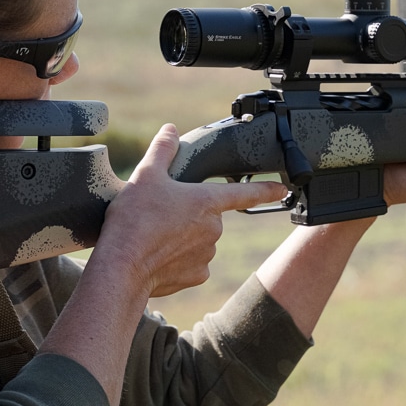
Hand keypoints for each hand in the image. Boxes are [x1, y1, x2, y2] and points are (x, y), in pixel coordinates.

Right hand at [93, 125, 288, 298]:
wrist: (122, 267)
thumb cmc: (135, 220)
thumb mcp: (145, 176)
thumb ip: (162, 150)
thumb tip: (170, 130)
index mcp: (207, 201)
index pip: (244, 193)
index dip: (266, 190)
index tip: (283, 189)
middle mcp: (214, 228)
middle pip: (208, 217)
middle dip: (189, 216)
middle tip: (160, 216)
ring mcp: (207, 254)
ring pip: (199, 241)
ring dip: (183, 238)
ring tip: (155, 237)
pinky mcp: (196, 276)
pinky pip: (192, 264)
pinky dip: (178, 260)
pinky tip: (158, 256)